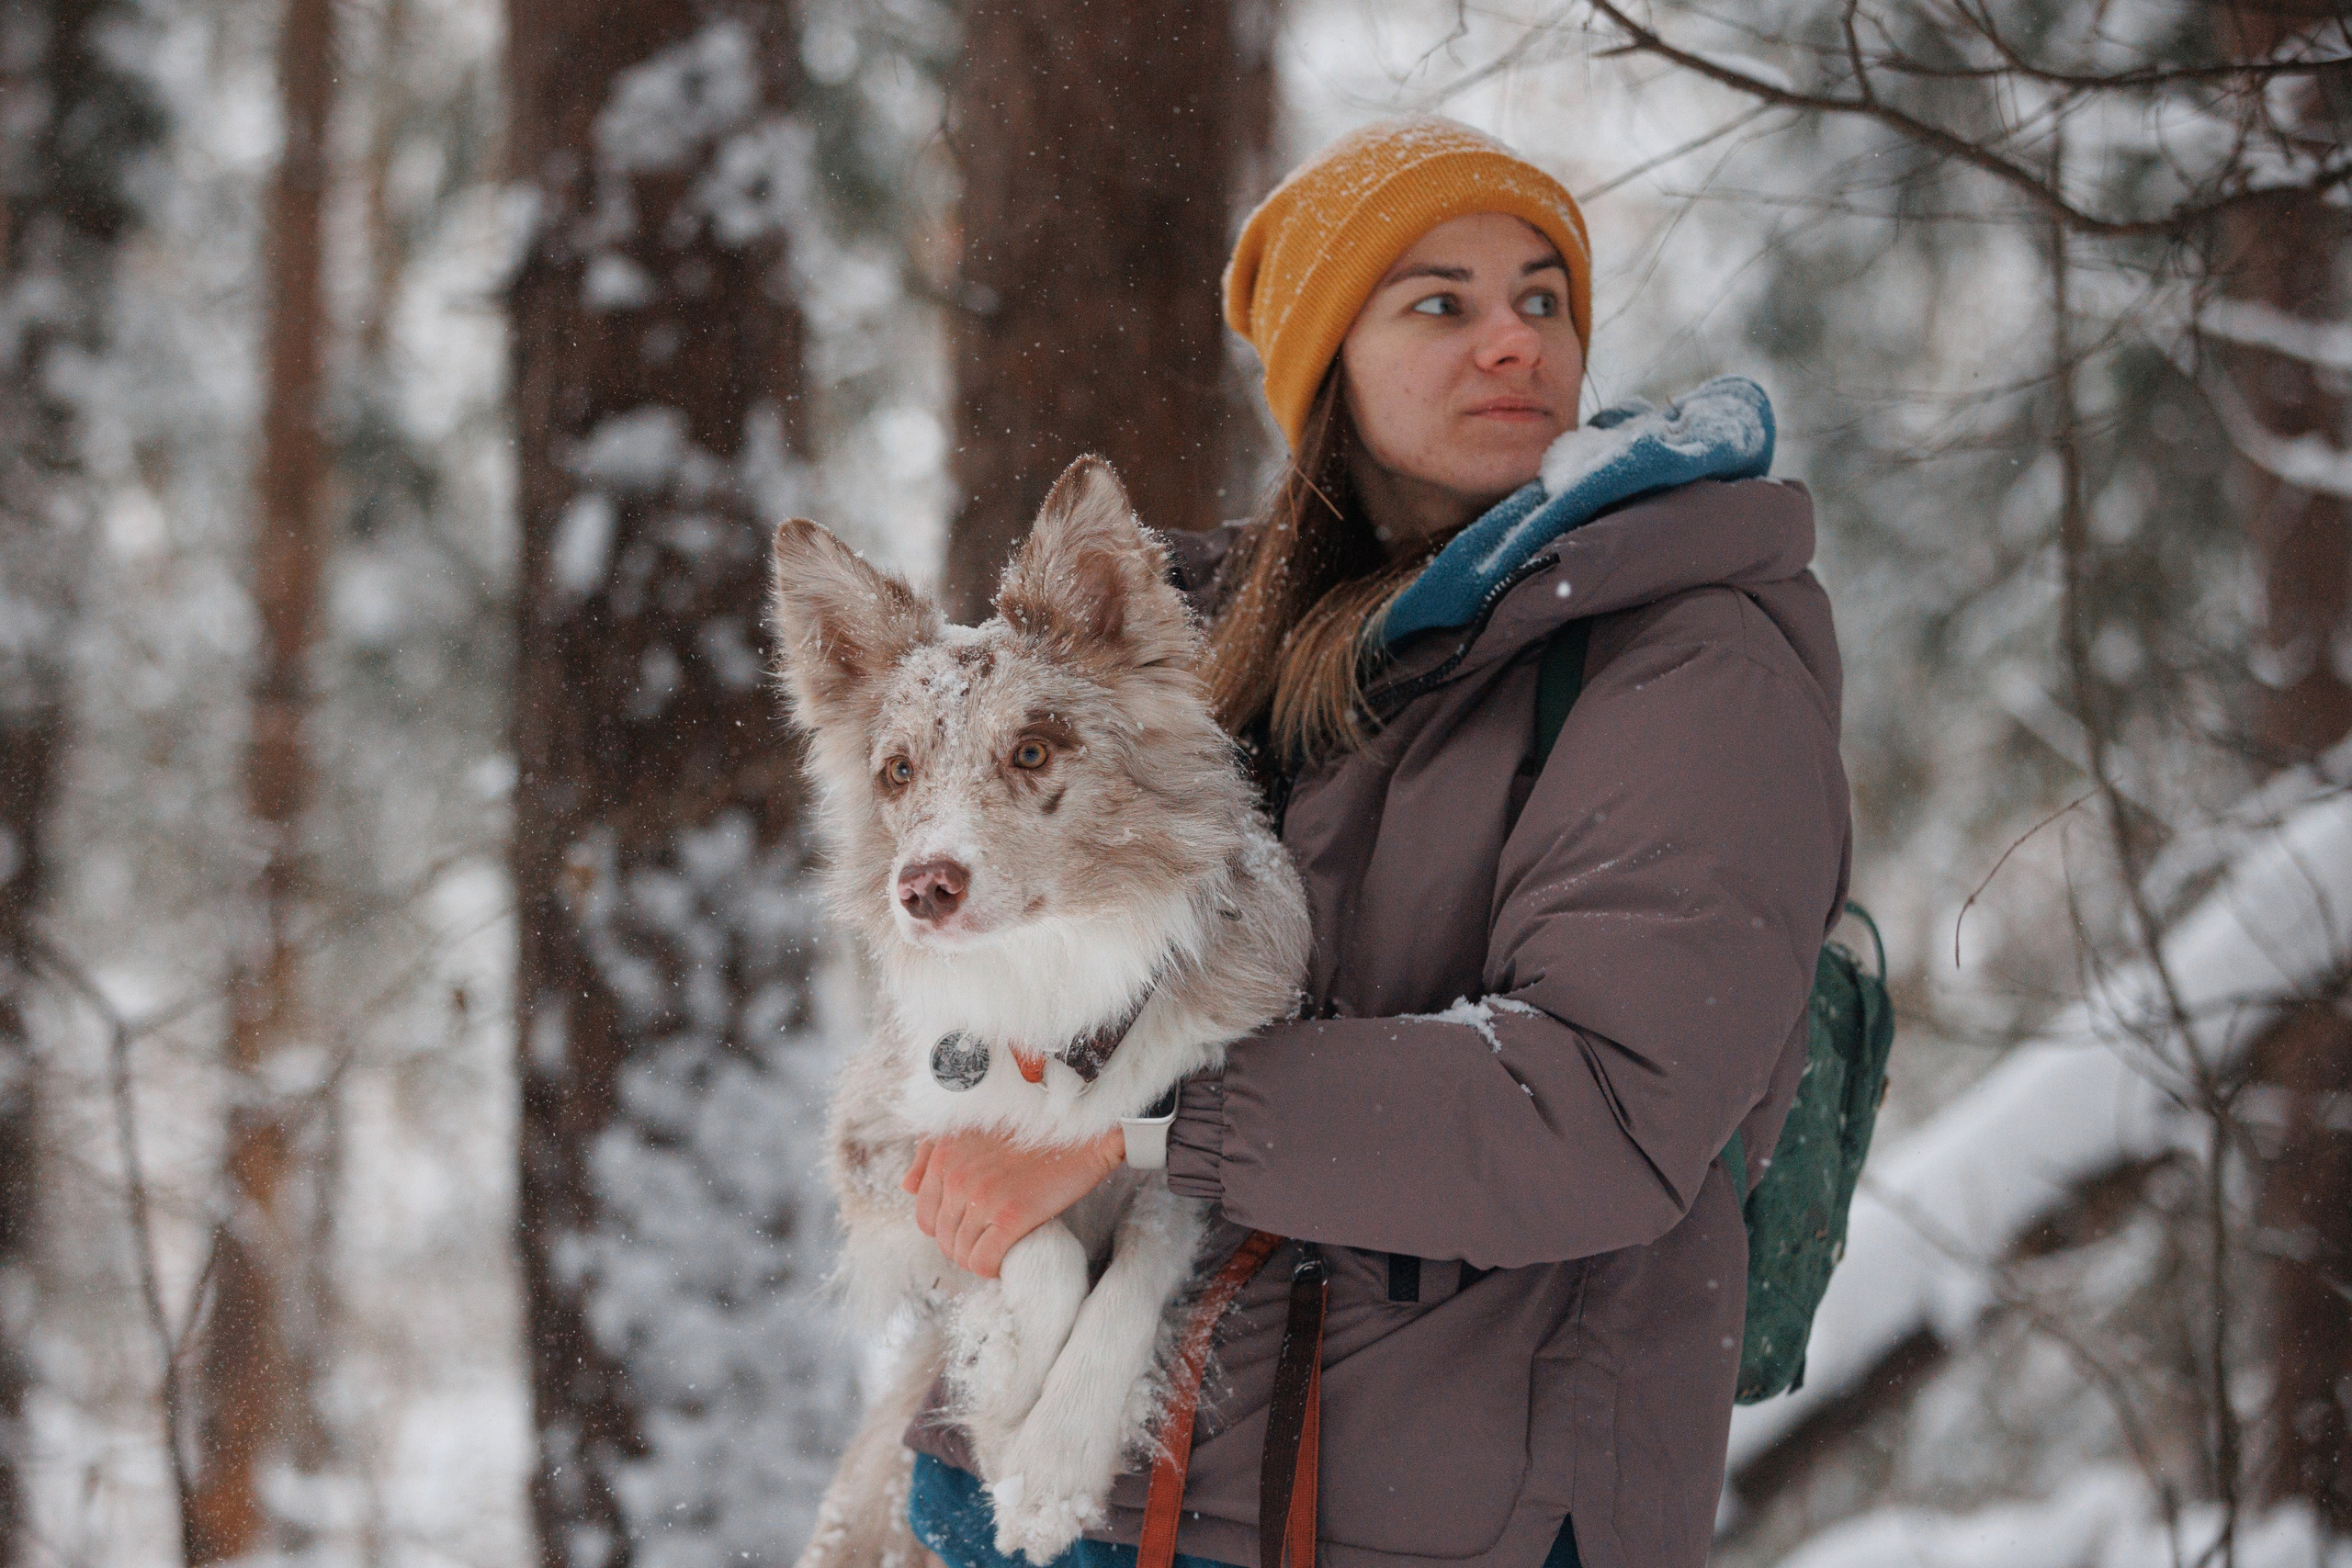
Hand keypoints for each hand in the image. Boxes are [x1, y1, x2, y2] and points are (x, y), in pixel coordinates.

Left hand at [903, 1126, 1124, 1278]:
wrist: (1085, 1132)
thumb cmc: (1033, 1127)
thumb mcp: (973, 1125)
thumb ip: (933, 1151)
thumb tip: (906, 1186)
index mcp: (944, 1153)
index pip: (923, 1214)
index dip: (945, 1228)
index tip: (969, 1227)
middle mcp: (956, 1174)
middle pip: (942, 1238)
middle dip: (962, 1246)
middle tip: (988, 1240)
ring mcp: (982, 1196)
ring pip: (962, 1253)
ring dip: (977, 1259)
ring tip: (998, 1249)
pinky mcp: (1010, 1216)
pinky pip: (983, 1261)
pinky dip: (991, 1268)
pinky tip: (1004, 1260)